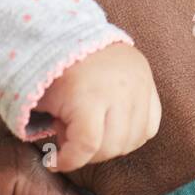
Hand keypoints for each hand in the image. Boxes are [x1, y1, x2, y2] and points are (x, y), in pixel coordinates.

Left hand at [35, 42, 161, 171]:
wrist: (82, 33)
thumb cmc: (58, 68)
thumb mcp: (43, 96)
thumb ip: (48, 128)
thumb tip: (58, 157)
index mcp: (89, 93)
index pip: (88, 144)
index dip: (69, 161)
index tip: (54, 161)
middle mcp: (120, 91)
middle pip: (111, 147)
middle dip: (87, 153)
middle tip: (70, 136)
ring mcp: (140, 88)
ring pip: (133, 141)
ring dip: (110, 146)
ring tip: (91, 127)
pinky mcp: (151, 86)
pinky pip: (150, 128)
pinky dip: (132, 135)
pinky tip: (112, 127)